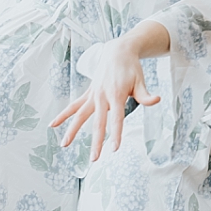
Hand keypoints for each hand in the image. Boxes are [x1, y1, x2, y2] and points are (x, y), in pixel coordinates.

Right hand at [50, 38, 158, 158]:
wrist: (117, 51)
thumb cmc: (132, 69)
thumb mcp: (141, 81)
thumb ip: (145, 95)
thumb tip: (157, 100)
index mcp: (117, 94)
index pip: (117, 118)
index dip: (116, 134)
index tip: (114, 149)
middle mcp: (102, 96)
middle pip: (98, 122)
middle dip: (96, 141)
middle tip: (94, 159)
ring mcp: (93, 94)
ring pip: (80, 115)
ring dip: (72, 130)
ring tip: (64, 145)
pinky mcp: (88, 93)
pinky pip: (74, 105)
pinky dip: (63, 114)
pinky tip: (53, 124)